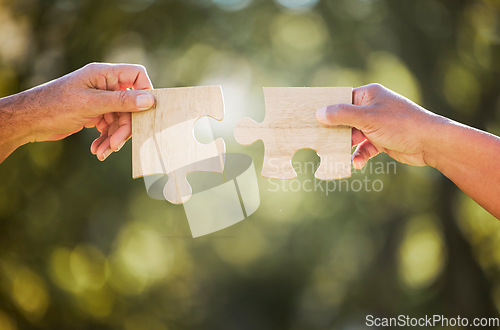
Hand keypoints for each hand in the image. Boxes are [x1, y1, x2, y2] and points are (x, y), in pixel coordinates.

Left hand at [24, 63, 154, 160]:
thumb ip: (122, 101)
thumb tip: (150, 100)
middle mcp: (104, 85)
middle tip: (117, 144)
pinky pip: (109, 126)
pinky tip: (97, 150)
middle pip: (130, 105)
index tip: (145, 112)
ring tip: (103, 152)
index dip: (145, 92)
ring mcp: (99, 100)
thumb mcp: (91, 104)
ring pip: (120, 119)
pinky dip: (106, 139)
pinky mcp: (94, 114)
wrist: (28, 121)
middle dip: (125, 127)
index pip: (137, 75)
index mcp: (104, 74)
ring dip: (114, 137)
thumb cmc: (55, 106)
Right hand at [316, 84, 446, 168]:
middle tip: (318, 141)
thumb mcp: (367, 118)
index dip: (327, 109)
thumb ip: (342, 115)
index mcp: (369, 95)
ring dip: (347, 147)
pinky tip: (357, 163)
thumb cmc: (400, 124)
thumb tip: (319, 113)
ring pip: (353, 136)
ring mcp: (377, 124)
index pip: (341, 99)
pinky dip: (360, 155)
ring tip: (336, 156)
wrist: (430, 143)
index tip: (311, 118)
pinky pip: (365, 147)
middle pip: (345, 119)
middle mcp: (372, 107)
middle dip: (335, 132)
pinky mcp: (382, 140)